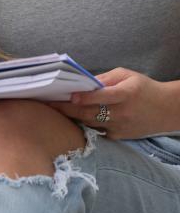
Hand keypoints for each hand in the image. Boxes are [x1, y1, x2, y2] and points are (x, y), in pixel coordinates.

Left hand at [49, 67, 175, 138]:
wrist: (166, 110)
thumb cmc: (143, 88)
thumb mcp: (127, 75)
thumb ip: (105, 79)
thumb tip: (82, 83)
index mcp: (126, 94)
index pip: (102, 97)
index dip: (84, 97)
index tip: (68, 96)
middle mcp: (122, 112)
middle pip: (89, 112)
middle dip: (66, 108)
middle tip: (47, 103)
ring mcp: (120, 126)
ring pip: (89, 122)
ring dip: (71, 117)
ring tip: (53, 109)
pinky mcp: (118, 136)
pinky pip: (95, 130)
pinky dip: (83, 124)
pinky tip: (70, 118)